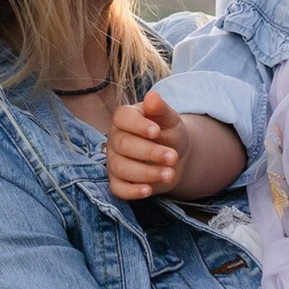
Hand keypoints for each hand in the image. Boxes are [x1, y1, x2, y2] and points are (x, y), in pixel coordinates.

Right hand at [106, 87, 188, 201]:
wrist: (174, 157)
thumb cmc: (169, 133)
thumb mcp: (170, 120)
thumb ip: (161, 109)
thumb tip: (152, 96)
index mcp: (125, 118)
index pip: (122, 118)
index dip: (137, 125)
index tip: (156, 131)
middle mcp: (115, 139)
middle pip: (123, 145)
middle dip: (149, 152)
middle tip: (173, 156)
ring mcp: (114, 161)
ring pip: (121, 168)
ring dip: (146, 173)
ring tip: (170, 174)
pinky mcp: (118, 181)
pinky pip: (118, 188)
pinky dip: (132, 191)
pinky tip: (148, 190)